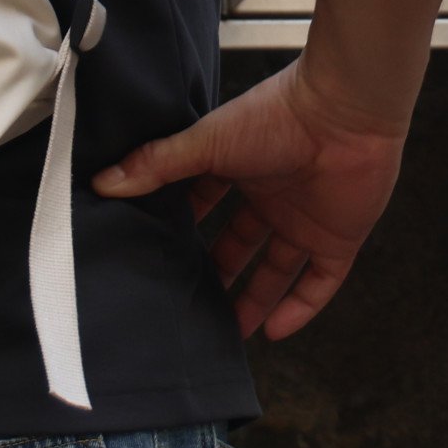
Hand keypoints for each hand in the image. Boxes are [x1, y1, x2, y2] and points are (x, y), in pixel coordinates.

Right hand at [93, 57, 409, 339]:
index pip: (207, 205)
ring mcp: (307, 218)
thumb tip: (104, 182)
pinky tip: (274, 333)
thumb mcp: (207, 143)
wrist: (344, 111)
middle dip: (219, 274)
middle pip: (240, 243)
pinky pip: (320, 282)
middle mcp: (273, 195)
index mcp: (240, 166)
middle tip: (191, 306)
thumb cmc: (277, 115)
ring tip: (229, 335)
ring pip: (278, 269)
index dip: (186, 230)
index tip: (160, 257)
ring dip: (256, 300)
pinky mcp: (339, 237)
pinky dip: (301, 308)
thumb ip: (158, 165)